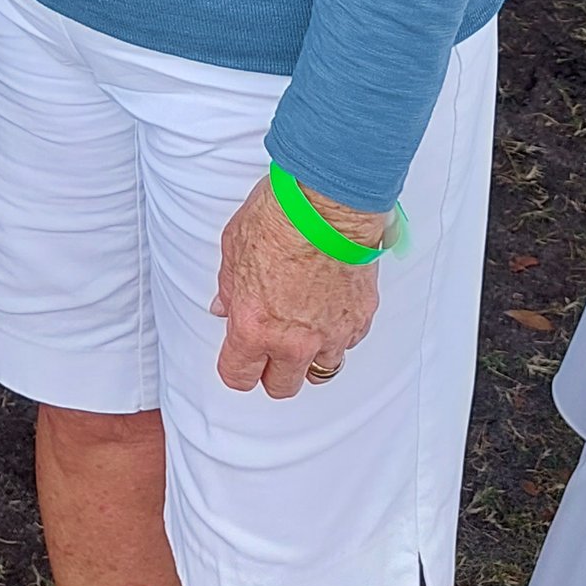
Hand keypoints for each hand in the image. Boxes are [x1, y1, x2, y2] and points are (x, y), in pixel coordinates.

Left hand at [211, 177, 384, 396]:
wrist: (330, 199)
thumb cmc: (283, 214)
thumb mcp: (234, 248)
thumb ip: (230, 289)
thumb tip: (225, 307)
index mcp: (254, 326)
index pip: (239, 376)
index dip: (237, 368)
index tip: (239, 360)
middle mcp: (294, 340)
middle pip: (282, 386)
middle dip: (273, 371)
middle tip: (271, 349)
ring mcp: (331, 333)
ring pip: (321, 370)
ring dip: (311, 357)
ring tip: (304, 331)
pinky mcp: (360, 319)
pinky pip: (348, 342)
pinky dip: (339, 334)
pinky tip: (329, 311)